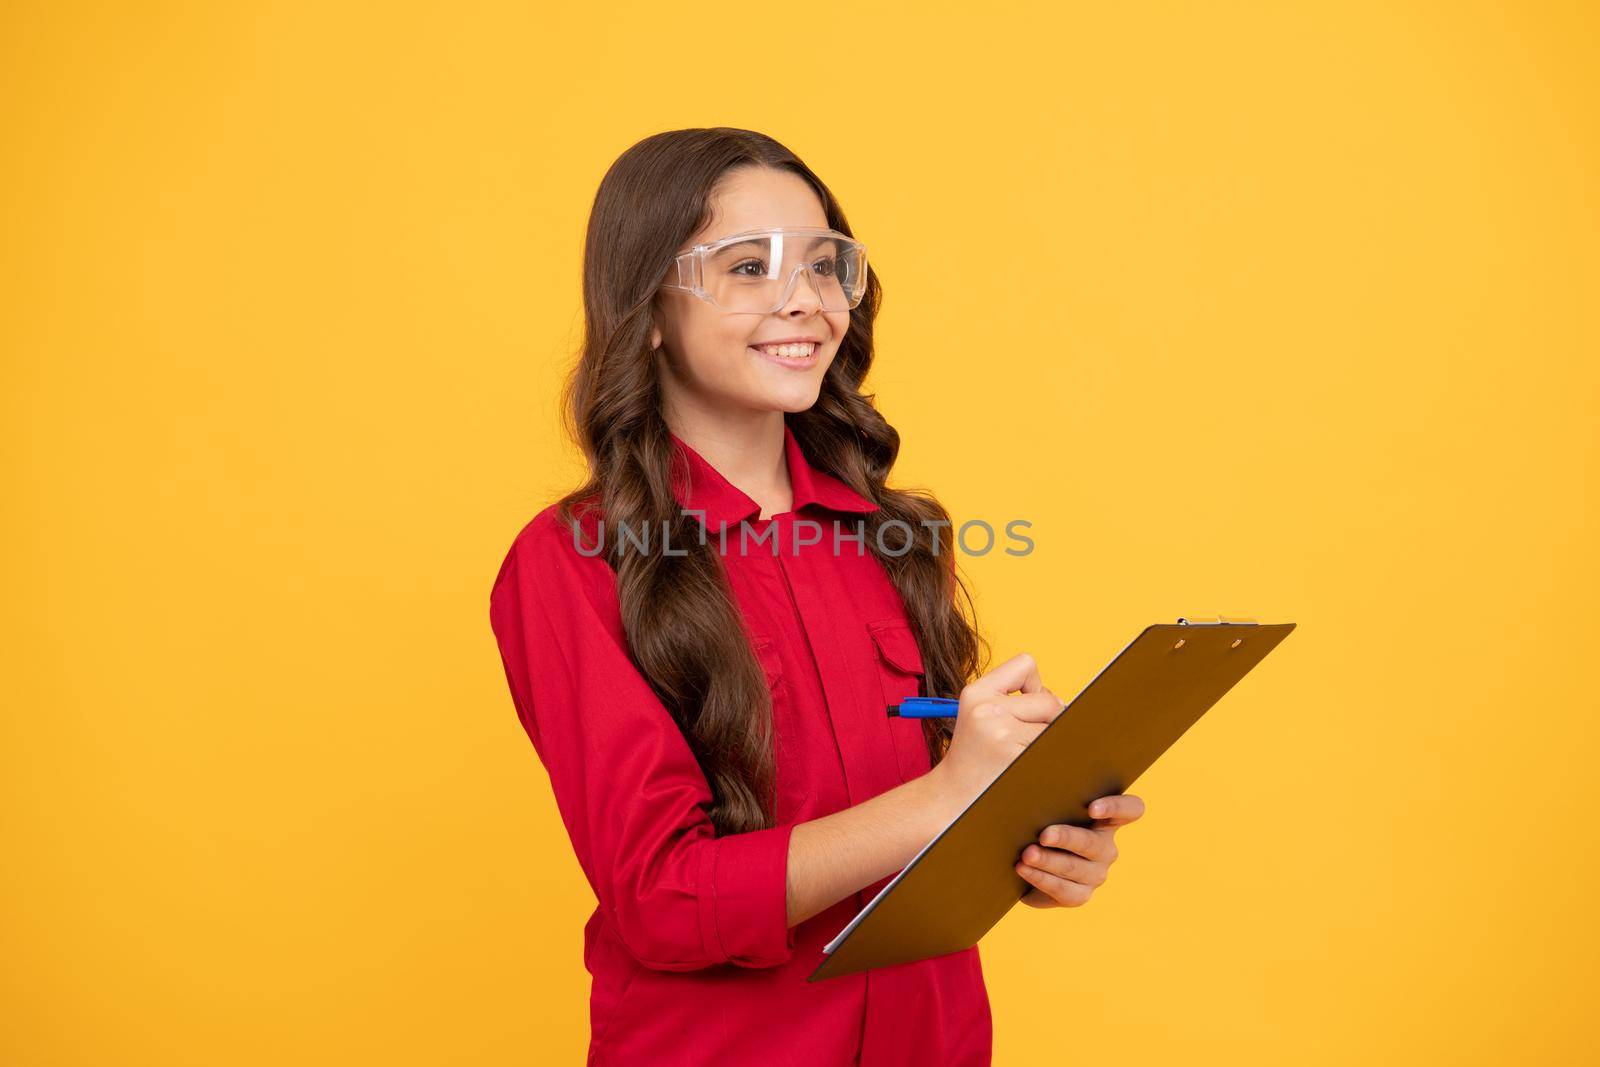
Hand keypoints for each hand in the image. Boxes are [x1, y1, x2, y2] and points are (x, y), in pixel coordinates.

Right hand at [928, 652, 1064, 811]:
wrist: (951, 798)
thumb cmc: (974, 758)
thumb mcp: (980, 716)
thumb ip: (1016, 700)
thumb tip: (1068, 703)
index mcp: (976, 693)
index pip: (1025, 665)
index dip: (1034, 685)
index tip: (1025, 707)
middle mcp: (987, 709)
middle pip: (1050, 700)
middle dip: (1048, 719)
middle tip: (1027, 740)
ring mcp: (1002, 734)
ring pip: (1056, 726)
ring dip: (1051, 741)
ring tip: (1026, 755)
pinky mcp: (1017, 757)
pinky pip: (1055, 749)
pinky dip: (1053, 758)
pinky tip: (1033, 768)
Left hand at [1015, 793, 1145, 908]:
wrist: (1018, 859)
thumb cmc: (1031, 818)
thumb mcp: (1038, 799)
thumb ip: (1041, 784)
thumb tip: (1032, 774)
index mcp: (1105, 818)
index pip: (1131, 809)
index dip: (1117, 807)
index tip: (1092, 808)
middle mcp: (1105, 847)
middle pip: (1094, 843)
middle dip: (1067, 838)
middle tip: (1043, 835)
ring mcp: (1095, 873)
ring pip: (1076, 868)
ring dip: (1049, 860)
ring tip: (1026, 854)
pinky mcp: (1079, 895)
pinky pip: (1065, 890)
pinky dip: (1041, 878)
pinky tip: (1023, 869)